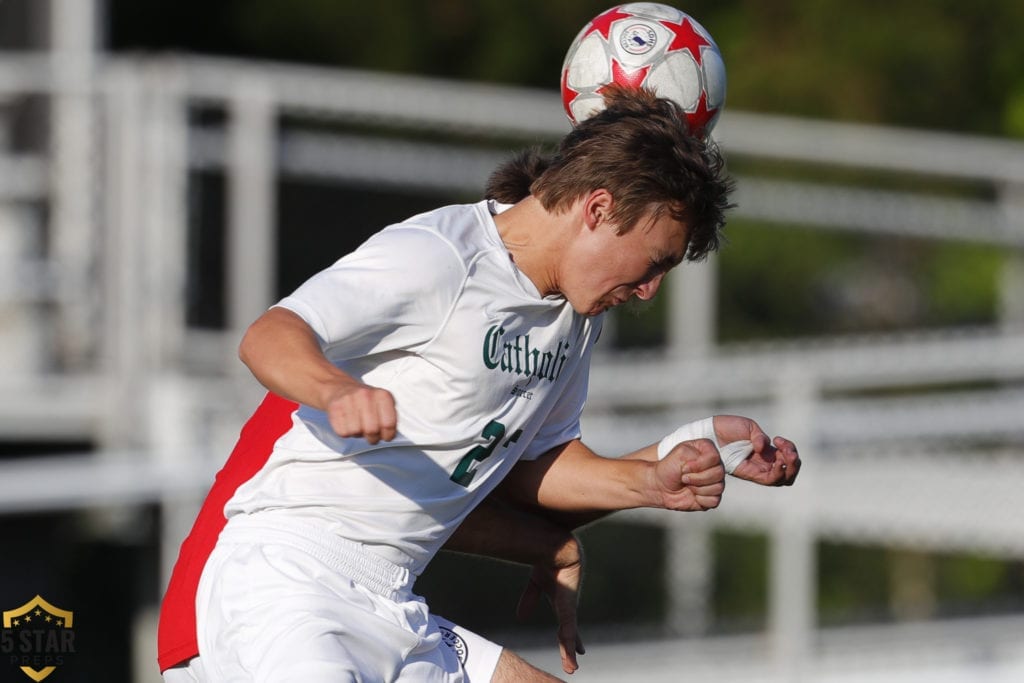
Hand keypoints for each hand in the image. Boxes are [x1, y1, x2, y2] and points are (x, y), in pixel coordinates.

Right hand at [323, 382, 397, 444]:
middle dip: (373, 438)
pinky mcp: (335, 407)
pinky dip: (346, 432)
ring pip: (356, 432)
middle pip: (372, 430)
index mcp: (382, 395)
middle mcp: (366, 395)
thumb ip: (390, 417)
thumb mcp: (383, 403)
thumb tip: (391, 434)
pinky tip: (348, 423)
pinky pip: (342, 432)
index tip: (386, 437)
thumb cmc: (365, 400)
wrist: (341, 389)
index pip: (389, 423)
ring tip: (358, 425)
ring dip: (358, 434)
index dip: (388, 435)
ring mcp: (349, 400)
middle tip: (371, 435)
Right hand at [515, 536, 585, 673]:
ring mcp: (568, 606)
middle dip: (570, 646)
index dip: (568, 638)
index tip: (576, 649)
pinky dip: (567, 642)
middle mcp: (566, 605)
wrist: (555, 546)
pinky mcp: (567, 604)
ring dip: (568, 651)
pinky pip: (567, 628)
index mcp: (560, 600)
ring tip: (571, 667)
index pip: (565, 624)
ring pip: (568, 634)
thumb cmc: (547, 559)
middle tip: (573, 664)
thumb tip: (521, 617)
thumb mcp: (536, 582)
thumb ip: (530, 599)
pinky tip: (572, 653)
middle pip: (568, 632)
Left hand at [654, 439, 724, 510]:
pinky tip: (693, 494)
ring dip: (698, 488)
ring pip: (718, 487)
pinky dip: (701, 499)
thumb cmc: (669, 468)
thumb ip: (694, 455)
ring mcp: (715, 481)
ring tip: (688, 485)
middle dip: (698, 478)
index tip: (684, 467)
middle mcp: (714, 465)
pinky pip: (714, 500)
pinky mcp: (713, 496)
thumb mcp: (679, 453)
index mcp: (707, 450)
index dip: (699, 465)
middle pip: (719, 473)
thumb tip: (704, 470)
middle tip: (684, 478)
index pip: (714, 457)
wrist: (660, 486)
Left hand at [713, 415, 800, 485]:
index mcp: (766, 453)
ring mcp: (757, 470)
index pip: (786, 460)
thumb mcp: (749, 428)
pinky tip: (776, 459)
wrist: (710, 432)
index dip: (790, 451)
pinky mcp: (749, 473)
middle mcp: (763, 464)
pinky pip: (769, 479)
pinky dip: (779, 471)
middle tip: (788, 450)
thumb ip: (760, 437)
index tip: (779, 439)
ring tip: (784, 453)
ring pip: (783, 479)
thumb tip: (764, 448)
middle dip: (794, 462)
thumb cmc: (728, 428)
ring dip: (790, 466)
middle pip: (788, 474)